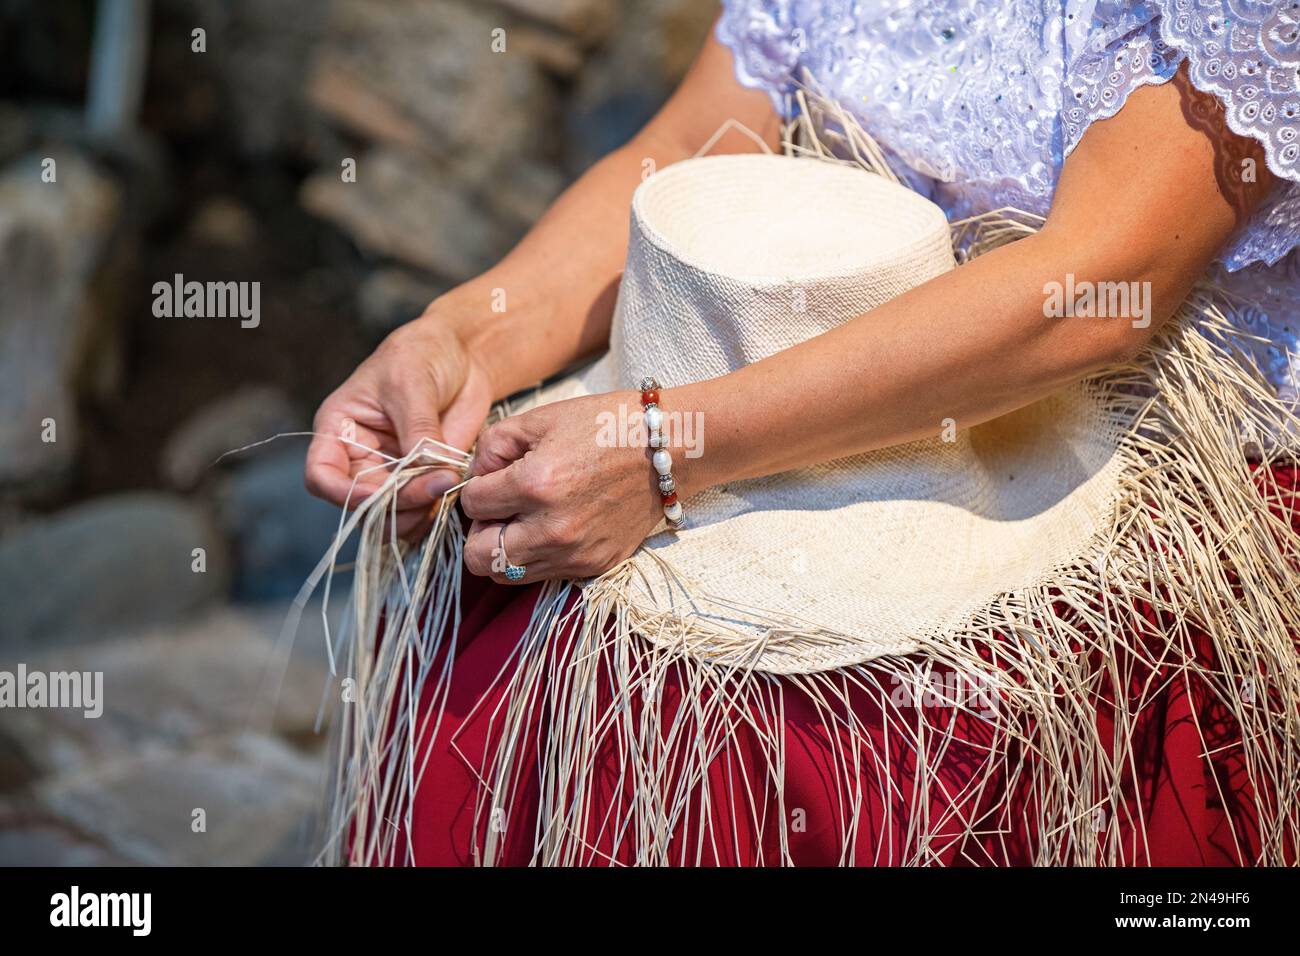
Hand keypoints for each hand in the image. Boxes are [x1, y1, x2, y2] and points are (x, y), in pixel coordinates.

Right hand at [304, 312, 494, 536]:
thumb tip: (428, 472)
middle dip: (398, 504)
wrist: (462, 355)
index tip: (379, 494)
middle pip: (364, 504)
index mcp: (340, 430)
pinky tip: (455, 491)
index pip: (322, 477)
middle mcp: (361, 458)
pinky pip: (423, 512)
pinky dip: (437, 511)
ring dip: (418, 514)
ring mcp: (393, 473)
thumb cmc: (422, 355)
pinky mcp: (424, 480)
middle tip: (437, 485)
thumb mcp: (412, 385)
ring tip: (448, 486)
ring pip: (393, 517)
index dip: (344, 494)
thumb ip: (418, 430)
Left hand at [459, 392, 674, 582]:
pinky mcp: (595, 566)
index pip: (471, 505)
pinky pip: (545, 574)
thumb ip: (493, 446)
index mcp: (535, 485)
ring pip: (507, 575)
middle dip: (480, 531)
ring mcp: (575, 553)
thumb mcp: (542, 419)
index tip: (494, 479)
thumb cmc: (606, 425)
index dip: (475, 489)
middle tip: (499, 510)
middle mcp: (552, 528)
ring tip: (525, 520)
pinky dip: (539, 555)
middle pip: (478, 557)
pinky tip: (555, 526)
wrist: (669, 449)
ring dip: (506, 548)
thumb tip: (475, 476)